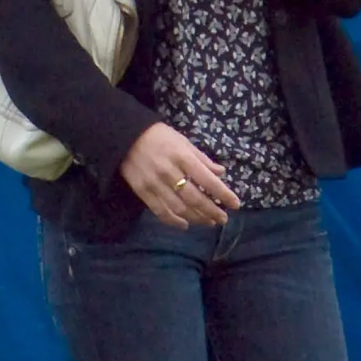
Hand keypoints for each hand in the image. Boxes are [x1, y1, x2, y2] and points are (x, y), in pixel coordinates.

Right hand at [120, 123, 240, 228]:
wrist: (125, 136)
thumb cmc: (158, 136)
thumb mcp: (183, 142)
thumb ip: (202, 159)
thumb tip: (221, 173)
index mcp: (183, 157)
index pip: (208, 180)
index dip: (223, 194)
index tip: (235, 204)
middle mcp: (170, 172)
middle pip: (195, 198)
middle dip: (211, 211)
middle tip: (223, 219)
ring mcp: (155, 184)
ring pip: (179, 208)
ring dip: (196, 218)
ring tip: (208, 222)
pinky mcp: (142, 192)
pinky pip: (160, 211)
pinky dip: (174, 221)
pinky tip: (185, 225)